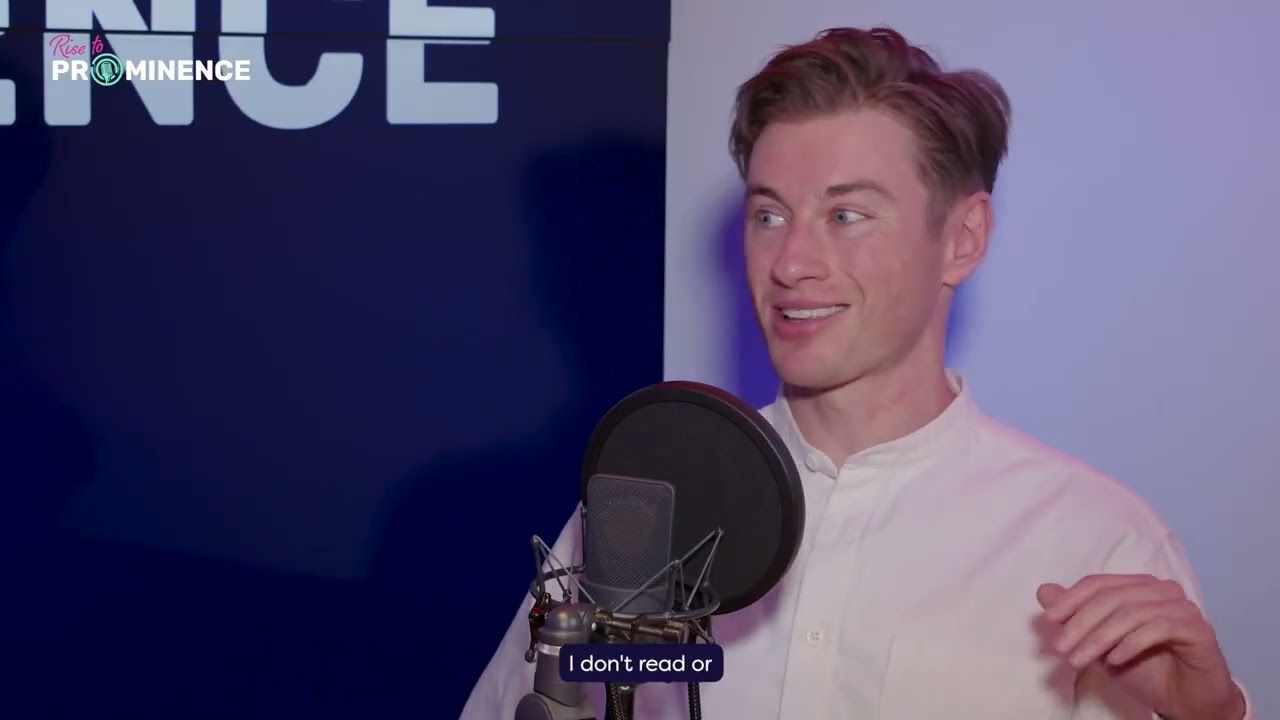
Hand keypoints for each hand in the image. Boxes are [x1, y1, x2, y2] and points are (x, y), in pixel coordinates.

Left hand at [1037, 575, 1244, 719]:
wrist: (1185, 701)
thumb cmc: (1144, 669)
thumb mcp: (1101, 644)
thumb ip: (1077, 617)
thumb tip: (1044, 590)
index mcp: (1138, 587)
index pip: (1098, 583)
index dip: (1071, 599)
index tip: (1049, 620)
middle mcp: (1162, 590)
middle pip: (1112, 597)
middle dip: (1081, 623)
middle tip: (1061, 648)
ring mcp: (1182, 607)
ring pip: (1131, 613)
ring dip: (1099, 638)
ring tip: (1080, 660)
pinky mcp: (1198, 628)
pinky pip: (1158, 628)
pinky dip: (1130, 644)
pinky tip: (1113, 661)